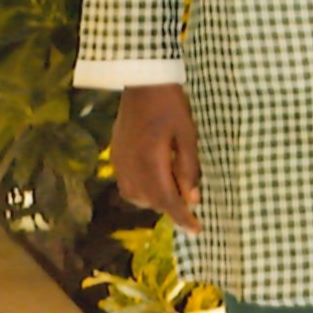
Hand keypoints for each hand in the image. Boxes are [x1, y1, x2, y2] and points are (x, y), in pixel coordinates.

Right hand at [110, 84, 201, 233]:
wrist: (142, 81)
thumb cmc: (171, 105)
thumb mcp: (188, 135)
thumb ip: (189, 169)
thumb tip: (193, 200)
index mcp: (150, 161)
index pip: (168, 200)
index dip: (183, 218)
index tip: (197, 231)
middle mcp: (131, 166)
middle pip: (152, 202)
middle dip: (172, 207)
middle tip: (192, 200)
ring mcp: (119, 161)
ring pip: (137, 197)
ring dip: (156, 200)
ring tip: (174, 187)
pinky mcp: (115, 155)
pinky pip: (127, 185)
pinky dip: (142, 190)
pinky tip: (156, 179)